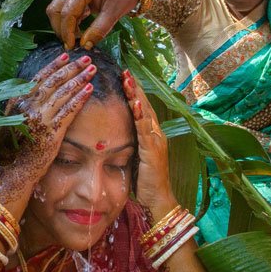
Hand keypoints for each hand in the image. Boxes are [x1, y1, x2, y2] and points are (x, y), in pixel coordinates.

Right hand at [0, 52, 95, 188]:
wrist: (14, 170)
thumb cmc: (13, 148)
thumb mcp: (10, 121)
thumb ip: (21, 105)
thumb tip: (32, 92)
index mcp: (17, 101)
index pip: (39, 77)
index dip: (54, 65)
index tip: (66, 56)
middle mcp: (28, 106)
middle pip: (54, 81)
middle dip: (72, 68)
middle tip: (86, 58)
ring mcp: (40, 118)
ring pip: (63, 93)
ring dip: (79, 79)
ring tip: (92, 70)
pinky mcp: (52, 131)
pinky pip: (69, 110)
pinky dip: (80, 98)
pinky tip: (89, 89)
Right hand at [46, 0, 137, 49]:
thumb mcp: (114, 13)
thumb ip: (99, 30)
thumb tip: (84, 46)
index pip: (67, 12)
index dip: (67, 31)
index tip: (71, 46)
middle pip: (55, 10)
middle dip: (60, 29)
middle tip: (71, 44)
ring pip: (57, 9)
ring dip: (63, 26)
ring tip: (76, 38)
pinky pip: (64, 9)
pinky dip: (68, 22)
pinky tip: (79, 30)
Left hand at [123, 70, 174, 214]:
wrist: (157, 201)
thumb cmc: (144, 182)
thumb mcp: (133, 157)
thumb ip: (127, 143)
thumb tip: (112, 133)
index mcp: (151, 135)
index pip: (142, 108)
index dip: (134, 92)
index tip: (124, 76)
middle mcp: (156, 134)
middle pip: (145, 105)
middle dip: (135, 87)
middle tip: (125, 70)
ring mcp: (156, 141)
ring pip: (146, 113)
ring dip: (137, 95)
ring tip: (128, 80)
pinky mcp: (153, 151)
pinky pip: (146, 130)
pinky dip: (141, 115)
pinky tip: (136, 104)